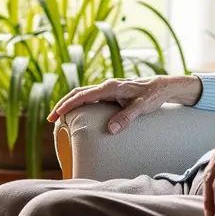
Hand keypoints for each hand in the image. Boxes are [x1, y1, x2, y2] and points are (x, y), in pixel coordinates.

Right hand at [47, 75, 202, 134]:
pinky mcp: (112, 93)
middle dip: (63, 104)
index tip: (56, 114)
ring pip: (83, 94)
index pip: (84, 95)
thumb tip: (111, 130)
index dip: (68, 104)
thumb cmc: (153, 95)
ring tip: (58, 117)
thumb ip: (126, 118)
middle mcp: (107, 85)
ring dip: (69, 103)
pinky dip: (79, 103)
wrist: (163, 86)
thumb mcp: (142, 108)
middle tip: (50, 119)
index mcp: (111, 87)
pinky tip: (76, 113)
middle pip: (78, 92)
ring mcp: (109, 89)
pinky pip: (91, 97)